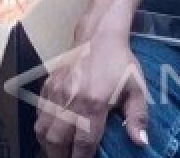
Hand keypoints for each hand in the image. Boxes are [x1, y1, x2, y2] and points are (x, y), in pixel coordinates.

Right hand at [35, 35, 148, 157]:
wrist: (98, 34)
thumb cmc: (120, 63)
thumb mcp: (137, 88)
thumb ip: (138, 116)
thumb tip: (141, 143)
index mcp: (94, 103)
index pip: (82, 143)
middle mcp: (71, 100)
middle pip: (56, 140)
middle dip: (59, 156)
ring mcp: (56, 92)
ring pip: (42, 128)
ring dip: (47, 145)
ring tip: (57, 151)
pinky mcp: (48, 84)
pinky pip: (38, 112)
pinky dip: (42, 127)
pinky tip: (51, 132)